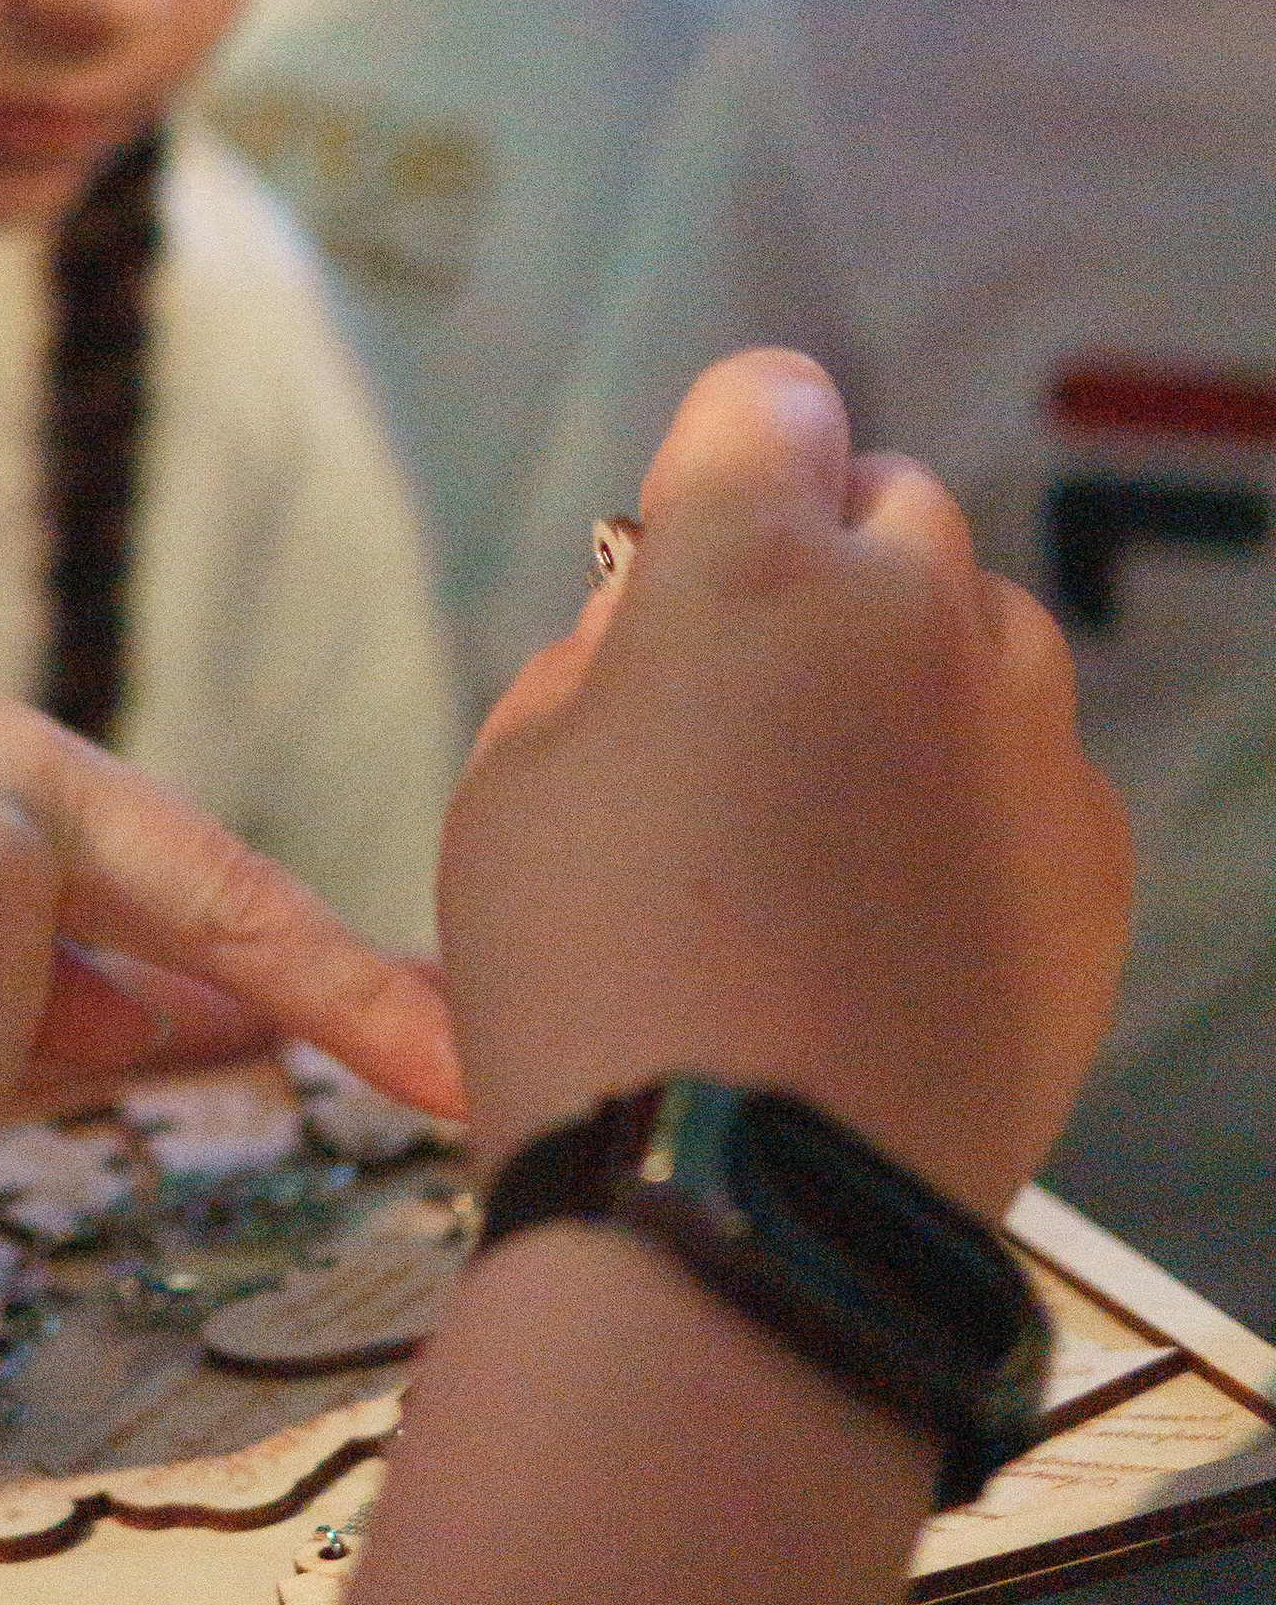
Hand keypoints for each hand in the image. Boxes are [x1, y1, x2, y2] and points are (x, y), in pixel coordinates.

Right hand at [439, 350, 1128, 1217]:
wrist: (744, 1207)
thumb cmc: (591, 985)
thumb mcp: (513, 778)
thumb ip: (605, 653)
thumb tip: (665, 623)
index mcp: (751, 560)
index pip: (767, 398)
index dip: (725, 456)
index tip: (699, 528)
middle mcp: (914, 612)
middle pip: (890, 504)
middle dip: (826, 564)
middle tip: (748, 696)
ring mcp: (1024, 736)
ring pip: (983, 632)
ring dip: (915, 676)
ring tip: (828, 820)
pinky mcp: (1091, 858)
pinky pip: (1036, 770)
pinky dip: (977, 805)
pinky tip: (895, 914)